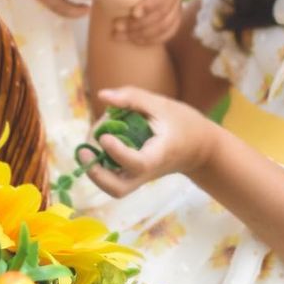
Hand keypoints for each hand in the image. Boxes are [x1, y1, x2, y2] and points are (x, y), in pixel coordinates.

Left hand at [90, 84, 215, 197]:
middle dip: (96, 174)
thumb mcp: (162, 105)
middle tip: (84, 151)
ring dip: (94, 169)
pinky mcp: (134, 176)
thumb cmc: (183, 124)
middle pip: (118, 189)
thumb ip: (132, 98)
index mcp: (158, 156)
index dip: (118, 153)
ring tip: (89, 145)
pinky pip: (112, 178)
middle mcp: (146, 172)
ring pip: (112, 187)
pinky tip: (99, 141)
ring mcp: (139, 178)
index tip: (105, 136)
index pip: (137, 163)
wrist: (200, 149)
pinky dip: (100, 163)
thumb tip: (102, 95)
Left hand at [113, 0, 184, 44]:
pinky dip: (151, 38)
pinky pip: (170, 29)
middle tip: (117, 27)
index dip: (153, 2)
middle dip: (141, 22)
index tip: (135, 12)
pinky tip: (133, 40)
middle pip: (166, 8)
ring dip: (142, 32)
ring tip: (118, 33)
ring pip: (167, 21)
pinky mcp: (174, 7)